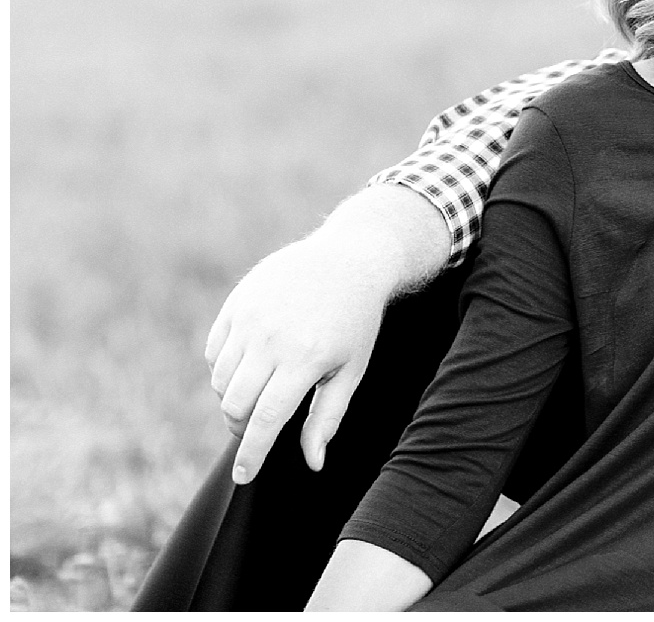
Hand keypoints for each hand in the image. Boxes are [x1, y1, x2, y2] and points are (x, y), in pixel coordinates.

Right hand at [205, 228, 391, 482]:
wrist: (349, 260)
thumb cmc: (355, 322)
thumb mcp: (350, 370)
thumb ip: (327, 418)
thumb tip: (313, 464)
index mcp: (306, 358)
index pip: (267, 420)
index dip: (252, 453)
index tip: (244, 476)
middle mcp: (272, 338)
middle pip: (235, 405)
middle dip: (241, 427)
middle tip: (258, 427)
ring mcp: (250, 318)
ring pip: (220, 382)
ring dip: (233, 398)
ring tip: (261, 390)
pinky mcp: (236, 303)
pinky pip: (214, 353)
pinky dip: (225, 369)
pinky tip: (251, 364)